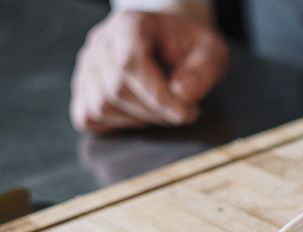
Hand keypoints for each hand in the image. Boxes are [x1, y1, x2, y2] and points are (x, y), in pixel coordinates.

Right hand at [70, 10, 228, 132]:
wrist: (173, 41)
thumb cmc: (190, 47)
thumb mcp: (210, 53)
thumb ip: (201, 74)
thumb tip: (180, 97)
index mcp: (129, 25)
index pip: (130, 65)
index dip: (158, 97)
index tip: (185, 114)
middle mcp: (101, 42)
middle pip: (116, 89)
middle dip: (154, 112)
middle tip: (182, 113)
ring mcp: (88, 65)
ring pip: (101, 106)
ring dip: (138, 121)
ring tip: (163, 111)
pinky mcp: (84, 87)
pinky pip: (88, 116)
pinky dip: (116, 126)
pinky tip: (141, 116)